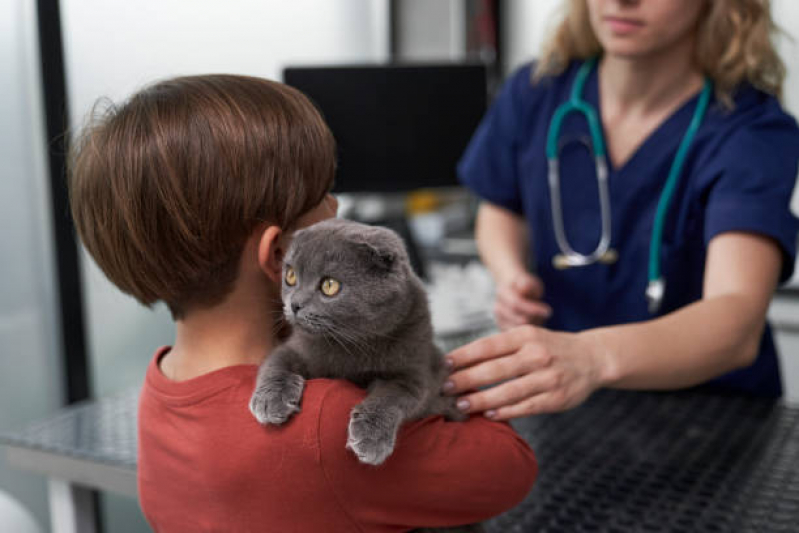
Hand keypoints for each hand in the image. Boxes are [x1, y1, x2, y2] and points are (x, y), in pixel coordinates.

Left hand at [443, 325, 607, 419]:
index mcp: (525, 335)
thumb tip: (458, 361)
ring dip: (481, 400)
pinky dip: (505, 412)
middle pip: (494, 369)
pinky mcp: (557, 398)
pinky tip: (488, 415)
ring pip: (508, 392)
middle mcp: (537, 354)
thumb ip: (499, 347)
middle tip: (444, 388)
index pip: (488, 345)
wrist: (592, 358)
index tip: (444, 365)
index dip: (464, 356)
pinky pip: (526, 407)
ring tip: (460, 405)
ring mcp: (548, 377)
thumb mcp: (527, 337)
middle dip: (466, 380)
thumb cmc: (547, 347)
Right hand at [494, 273, 551, 329]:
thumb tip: (523, 289)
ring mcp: (499, 319)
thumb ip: (526, 284)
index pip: (516, 304)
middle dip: (535, 319)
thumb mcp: (528, 280)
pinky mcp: (504, 329)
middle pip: (518, 320)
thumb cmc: (524, 285)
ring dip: (533, 326)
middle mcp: (498, 307)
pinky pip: (519, 335)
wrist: (511, 289)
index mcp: (502, 292)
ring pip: (520, 330)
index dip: (533, 309)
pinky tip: (534, 322)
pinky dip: (529, 331)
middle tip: (546, 314)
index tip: (548, 310)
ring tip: (540, 317)